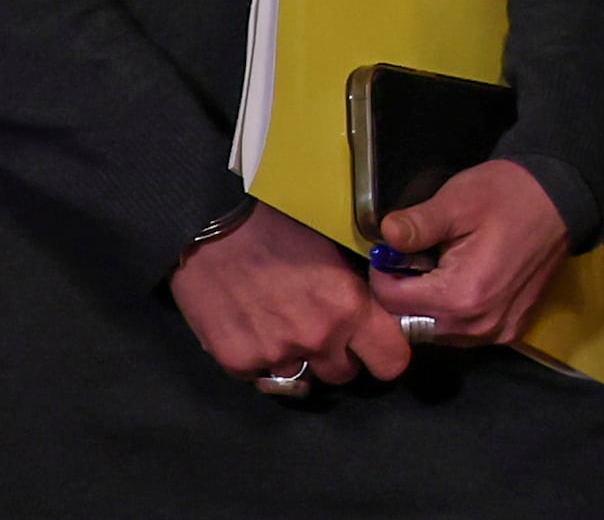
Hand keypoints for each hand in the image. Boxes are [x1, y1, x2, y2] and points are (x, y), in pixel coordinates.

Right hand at [172, 202, 408, 388]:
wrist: (212, 228)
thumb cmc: (278, 226)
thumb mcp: (335, 248)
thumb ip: (357, 287)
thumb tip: (378, 307)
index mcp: (349, 307)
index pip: (391, 361)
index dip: (387, 353)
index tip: (378, 344)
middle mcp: (316, 339)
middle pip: (343, 375)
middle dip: (339, 356)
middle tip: (325, 330)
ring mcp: (275, 356)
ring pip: (301, 377)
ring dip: (299, 359)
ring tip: (283, 325)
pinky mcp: (237, 363)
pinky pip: (260, 375)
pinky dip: (261, 359)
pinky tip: (252, 327)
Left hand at [370, 158, 575, 348]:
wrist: (562, 199)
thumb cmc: (508, 195)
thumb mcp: (459, 200)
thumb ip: (418, 224)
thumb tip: (385, 236)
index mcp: (461, 297)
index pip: (393, 302)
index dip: (384, 273)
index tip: (392, 250)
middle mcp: (478, 326)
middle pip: (410, 323)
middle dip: (403, 293)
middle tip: (414, 259)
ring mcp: (497, 333)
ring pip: (435, 332)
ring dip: (427, 306)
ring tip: (438, 270)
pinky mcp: (510, 331)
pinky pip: (463, 333)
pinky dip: (452, 314)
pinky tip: (462, 283)